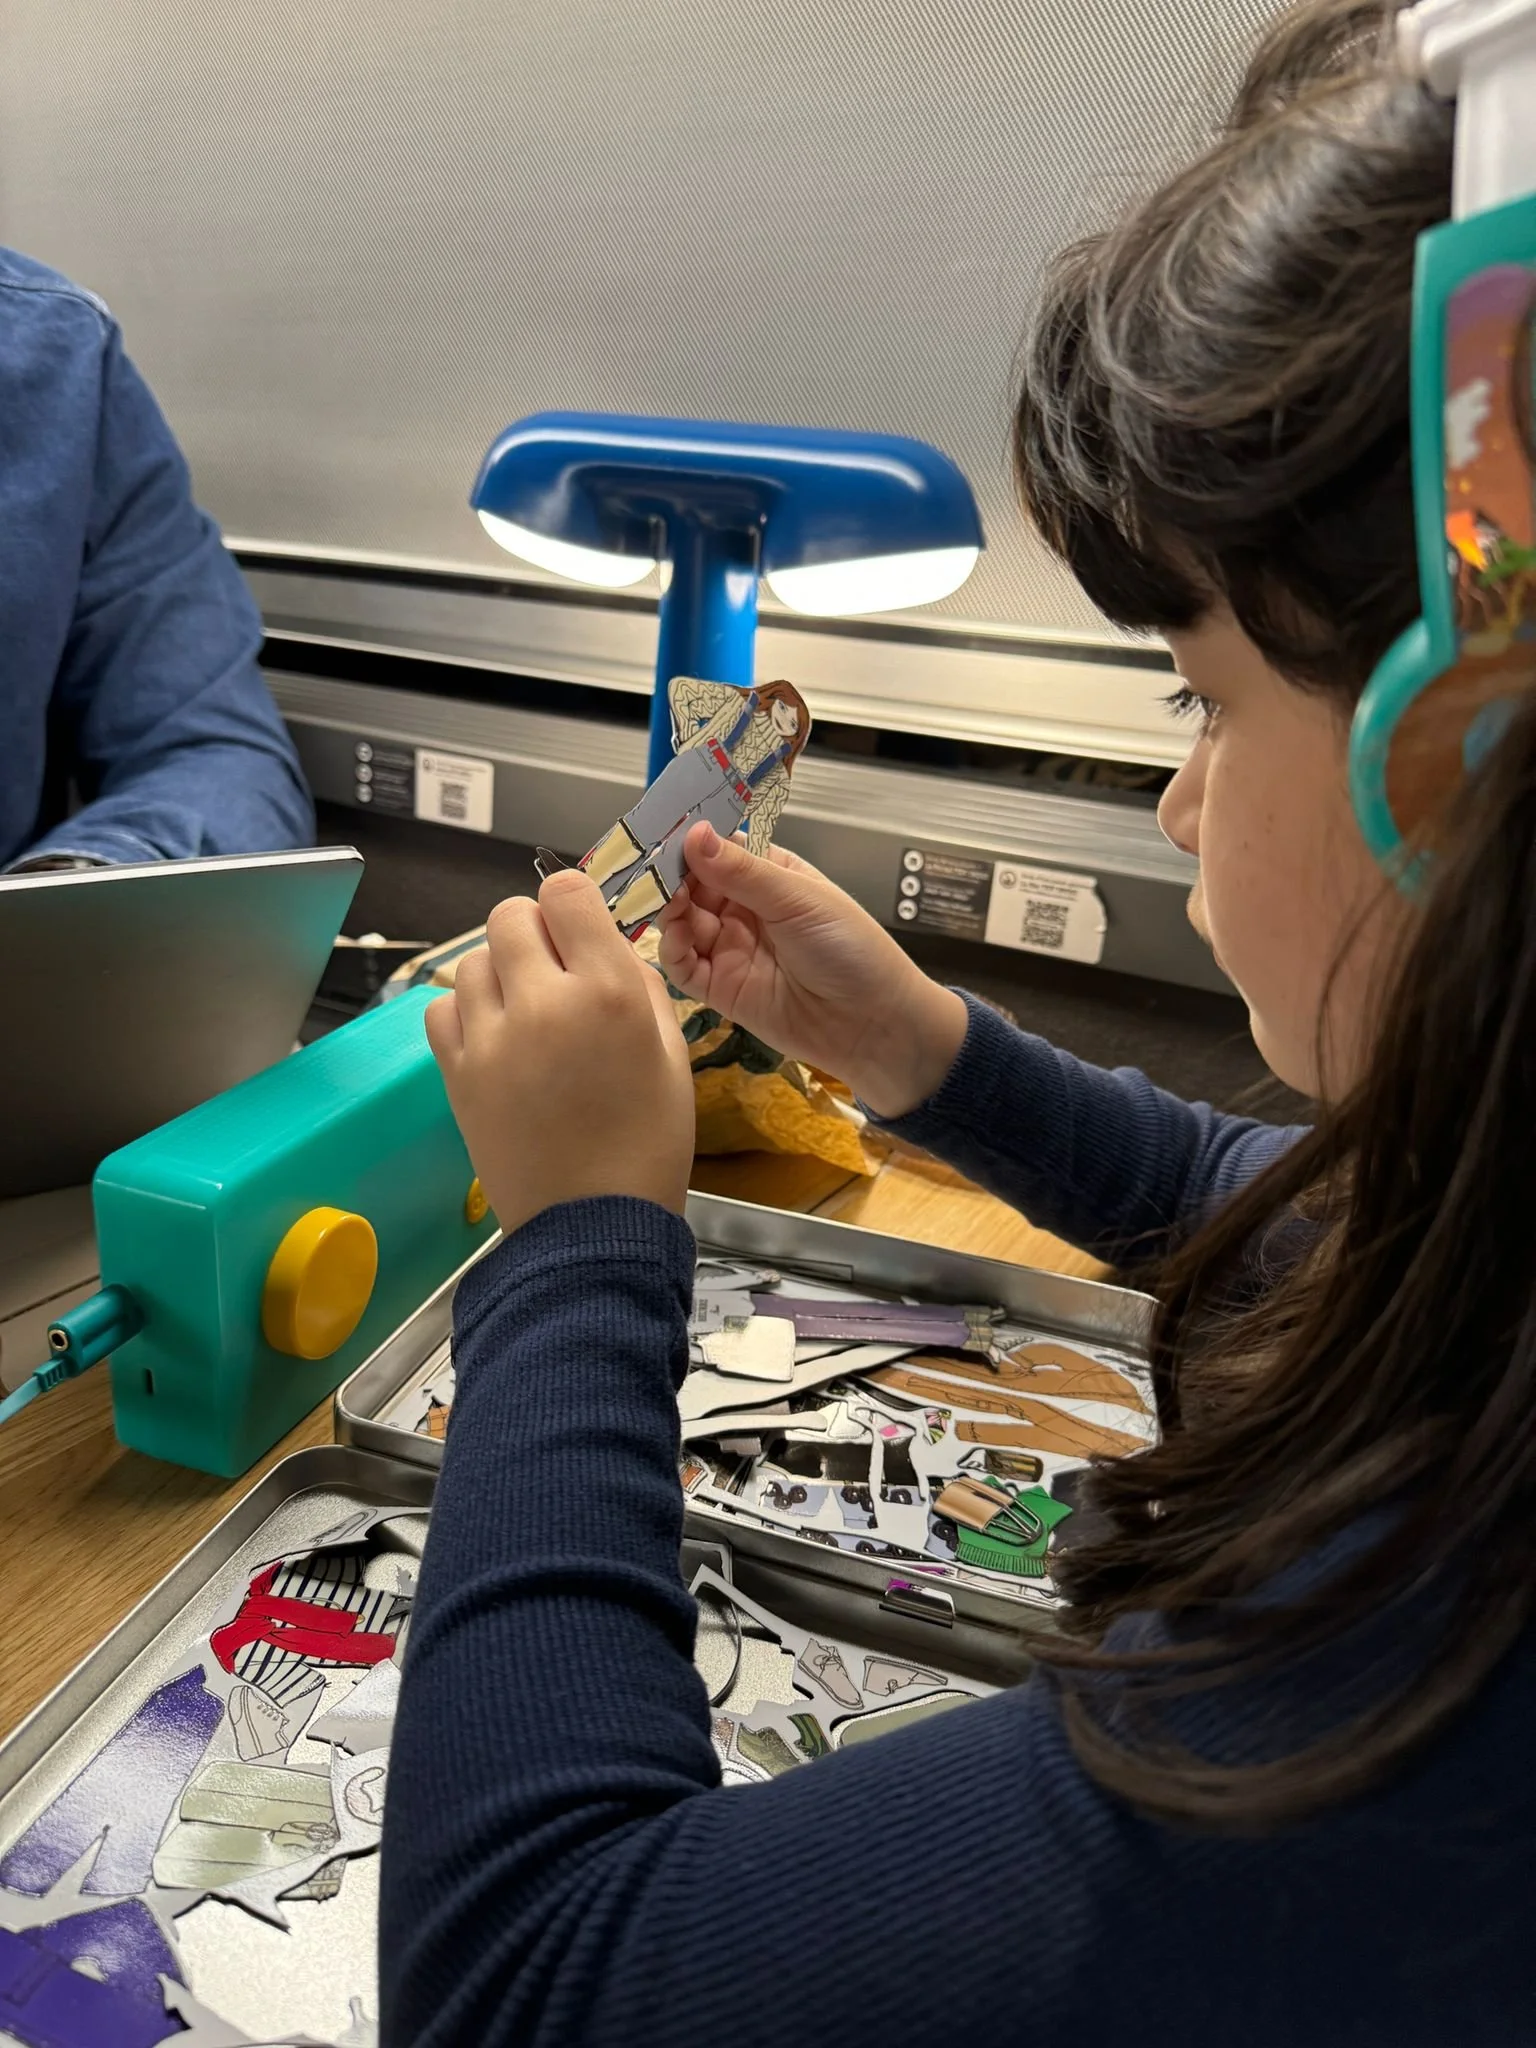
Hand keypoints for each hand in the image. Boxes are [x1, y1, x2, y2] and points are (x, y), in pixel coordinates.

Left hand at [426, 871, 694, 1236]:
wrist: (593, 1227)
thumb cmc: (648, 1146)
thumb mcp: (673, 1056)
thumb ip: (641, 988)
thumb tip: (608, 950)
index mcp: (609, 992)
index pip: (565, 892)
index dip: (574, 904)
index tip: (581, 931)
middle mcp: (544, 1002)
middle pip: (510, 914)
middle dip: (535, 932)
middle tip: (554, 971)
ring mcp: (492, 1038)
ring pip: (473, 958)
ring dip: (499, 972)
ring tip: (526, 1011)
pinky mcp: (457, 1073)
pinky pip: (442, 1007)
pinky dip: (466, 1011)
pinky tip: (497, 1038)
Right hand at [657, 822, 967, 1118]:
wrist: (872, 1025)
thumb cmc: (851, 950)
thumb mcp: (799, 900)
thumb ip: (743, 872)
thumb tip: (695, 834)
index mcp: (770, 876)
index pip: (719, 848)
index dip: (691, 840)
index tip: (661, 830)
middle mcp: (744, 908)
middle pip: (691, 884)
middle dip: (671, 876)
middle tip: (653, 871)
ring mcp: (730, 948)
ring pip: (680, 922)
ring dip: (669, 910)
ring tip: (671, 904)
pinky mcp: (720, 988)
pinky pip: (682, 966)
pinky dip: (671, 950)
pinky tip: (677, 937)